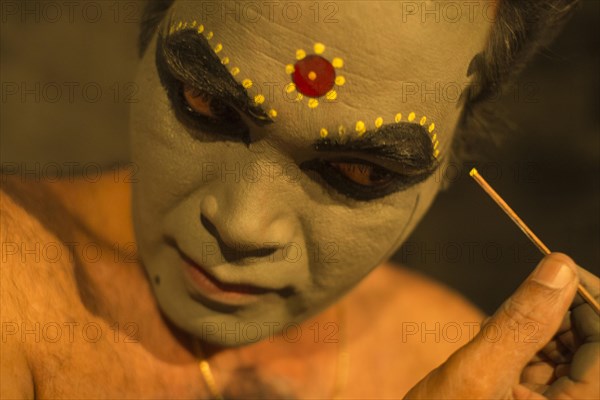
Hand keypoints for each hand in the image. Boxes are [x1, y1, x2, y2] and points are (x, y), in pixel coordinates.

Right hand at [404, 253, 599, 398]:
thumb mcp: (477, 375)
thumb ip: (520, 321)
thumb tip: (559, 267)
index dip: (589, 297)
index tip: (556, 268)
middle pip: (596, 344)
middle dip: (560, 318)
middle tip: (513, 314)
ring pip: (578, 353)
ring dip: (542, 334)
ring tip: (500, 340)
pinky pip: (559, 370)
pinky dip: (532, 351)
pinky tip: (502, 354)